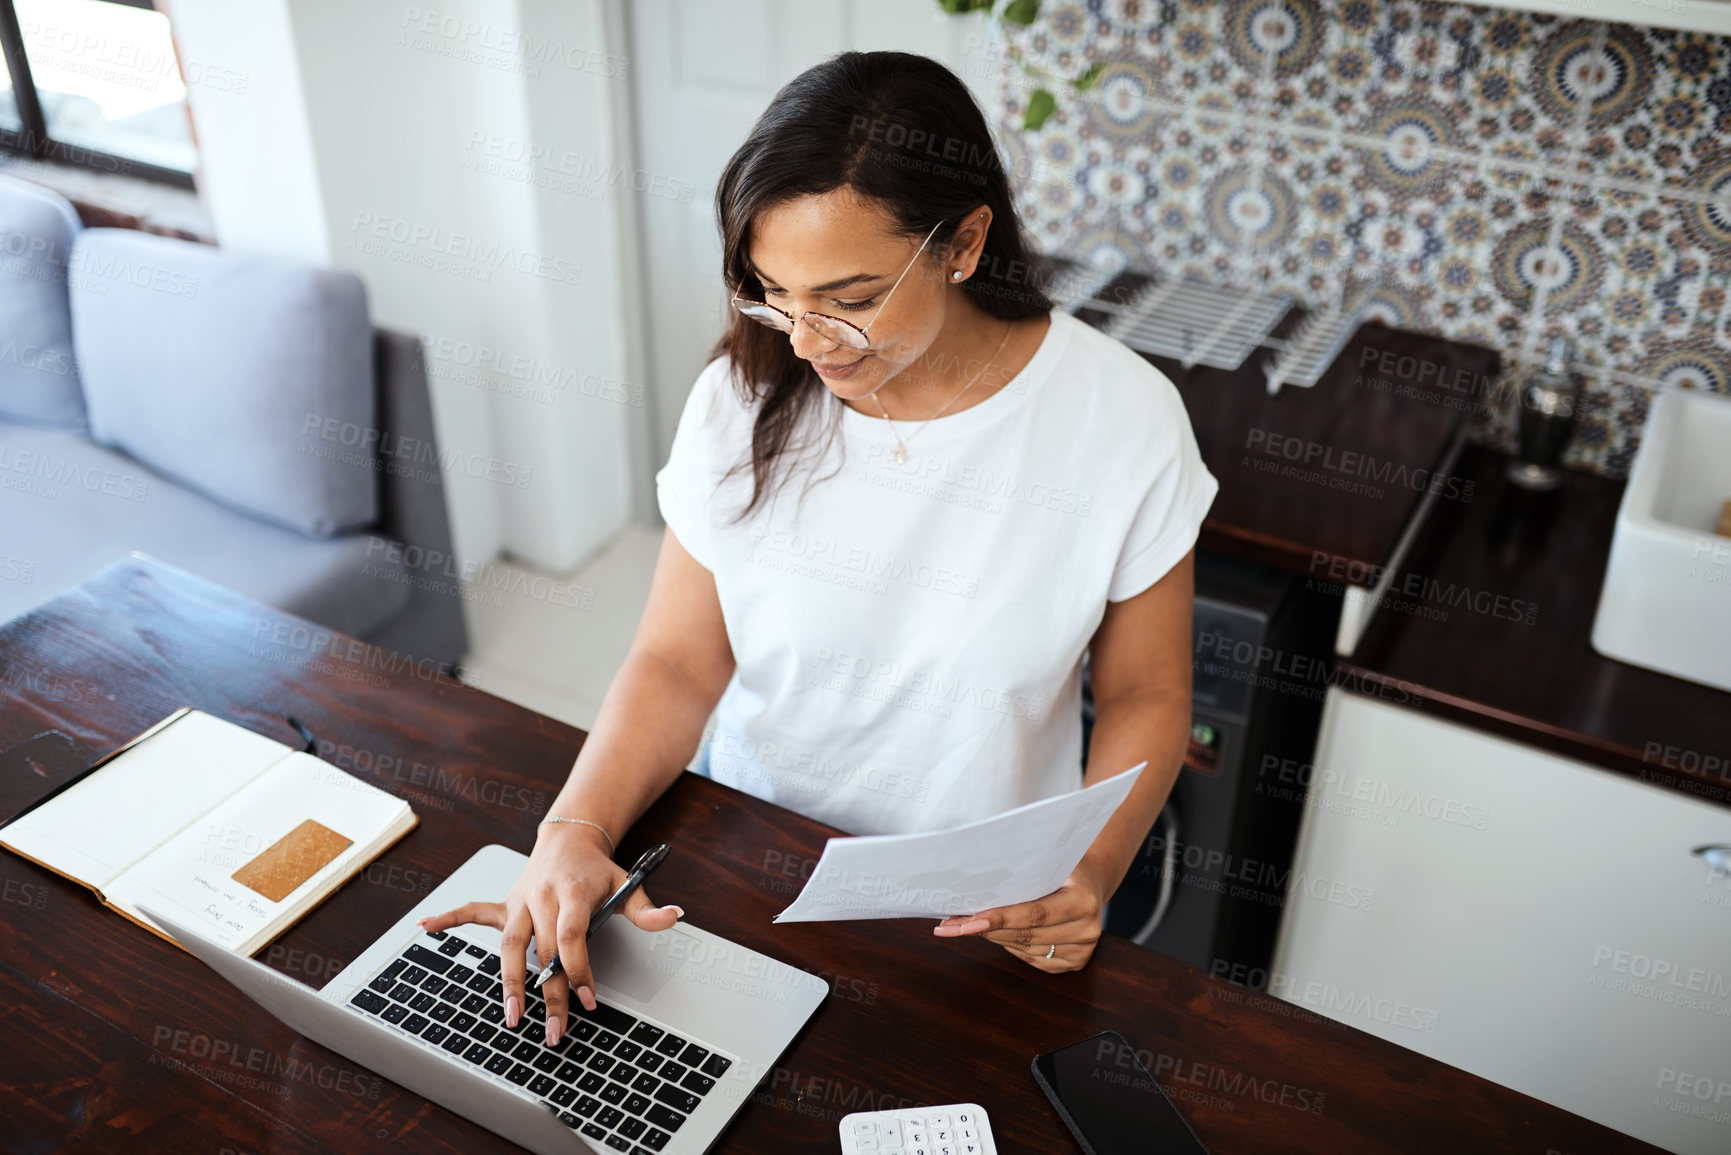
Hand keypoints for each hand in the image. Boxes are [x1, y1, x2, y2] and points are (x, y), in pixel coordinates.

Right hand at [415, 823, 682, 1045]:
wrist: (570, 836)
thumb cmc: (597, 868)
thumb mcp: (628, 883)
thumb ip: (647, 908)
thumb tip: (675, 917)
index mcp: (572, 893)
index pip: (572, 937)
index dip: (579, 969)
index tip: (589, 1000)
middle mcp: (541, 897)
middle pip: (543, 951)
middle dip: (549, 993)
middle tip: (555, 1030)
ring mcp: (519, 901)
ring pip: (509, 944)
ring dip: (508, 981)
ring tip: (511, 1015)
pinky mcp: (505, 905)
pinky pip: (473, 911)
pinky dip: (449, 918)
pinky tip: (425, 928)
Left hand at [930, 868, 1107, 972]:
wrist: (1091, 882)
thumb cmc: (1064, 867)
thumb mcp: (1049, 861)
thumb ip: (1023, 874)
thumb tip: (977, 885)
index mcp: (1083, 901)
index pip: (1035, 914)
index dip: (1000, 918)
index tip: (968, 920)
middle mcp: (1086, 930)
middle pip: (1024, 934)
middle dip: (984, 928)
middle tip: (950, 923)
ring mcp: (1081, 951)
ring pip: (1023, 948)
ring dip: (990, 936)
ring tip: (961, 925)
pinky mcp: (1072, 964)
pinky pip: (1029, 957)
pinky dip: (1008, 944)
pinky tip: (992, 932)